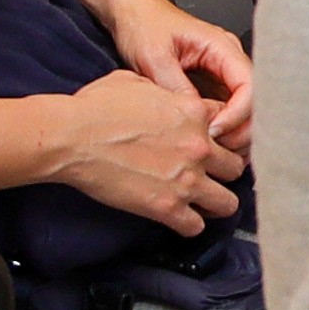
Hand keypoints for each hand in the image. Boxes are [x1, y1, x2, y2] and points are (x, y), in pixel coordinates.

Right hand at [45, 68, 239, 233]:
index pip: (231, 128)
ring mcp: (186, 179)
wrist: (72, 136)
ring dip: (215, 203)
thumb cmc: (96, 107)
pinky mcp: (167, 207)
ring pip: (228, 203)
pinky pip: (196, 227)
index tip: (210, 146)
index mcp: (195, 113)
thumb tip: (168, 99)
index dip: (221, 138)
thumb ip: (166, 93)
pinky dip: (189, 225)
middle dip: (222, 172)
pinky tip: (179, 218)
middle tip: (207, 176)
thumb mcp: (139, 82)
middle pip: (236, 167)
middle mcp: (200, 147)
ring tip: (200, 202)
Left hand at [109, 0, 254, 158]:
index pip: (250, 86)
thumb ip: (177, 88)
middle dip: (241, 129)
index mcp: (222, 47)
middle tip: (217, 151)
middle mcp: (229, 60)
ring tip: (213, 152)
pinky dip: (223, 130)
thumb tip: (195, 120)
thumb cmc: (143, 25)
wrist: (130, 14)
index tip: (213, 132)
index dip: (237, 114)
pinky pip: (227, 111)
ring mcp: (222, 74)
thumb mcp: (154, 57)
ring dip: (234, 134)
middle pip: (255, 102)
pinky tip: (208, 145)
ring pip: (244, 110)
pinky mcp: (212, 86)